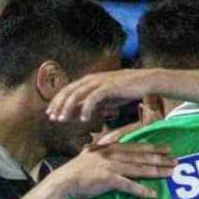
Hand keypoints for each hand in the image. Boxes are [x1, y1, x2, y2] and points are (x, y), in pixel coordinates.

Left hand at [47, 69, 163, 122]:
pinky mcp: (109, 86)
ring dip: (68, 107)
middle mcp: (92, 79)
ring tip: (63, 119)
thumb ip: (92, 104)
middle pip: (69, 91)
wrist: (146, 81)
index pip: (68, 90)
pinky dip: (86, 108)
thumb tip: (79, 114)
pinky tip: (84, 119)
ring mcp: (100, 81)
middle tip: (53, 118)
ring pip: (77, 94)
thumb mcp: (106, 99)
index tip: (51, 114)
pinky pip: (93, 98)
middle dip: (59, 105)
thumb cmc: (126, 90)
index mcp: (89, 80)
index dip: (58, 101)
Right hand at [49, 140, 175, 198]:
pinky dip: (142, 190)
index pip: (135, 146)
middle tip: (177, 160)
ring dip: (157, 171)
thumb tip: (106, 145)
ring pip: (139, 168)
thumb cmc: (75, 172)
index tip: (166, 147)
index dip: (152, 147)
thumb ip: (101, 149)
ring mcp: (111, 166)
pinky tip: (153, 194)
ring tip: (171, 173)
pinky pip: (129, 185)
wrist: (62, 182)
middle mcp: (112, 154)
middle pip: (141, 156)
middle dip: (161, 158)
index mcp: (109, 148)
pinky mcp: (108, 180)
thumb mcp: (89, 155)